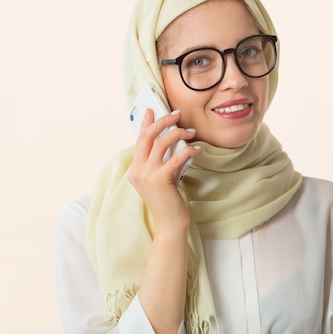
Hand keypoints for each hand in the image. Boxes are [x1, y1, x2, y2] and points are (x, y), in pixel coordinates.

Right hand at [129, 109, 200, 232]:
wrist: (170, 224)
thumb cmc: (168, 201)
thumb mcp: (160, 178)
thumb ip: (160, 162)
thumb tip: (171, 140)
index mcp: (135, 169)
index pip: (139, 140)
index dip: (145, 123)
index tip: (152, 109)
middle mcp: (138, 171)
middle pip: (147, 136)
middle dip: (162, 121)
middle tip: (176, 113)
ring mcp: (147, 175)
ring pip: (161, 143)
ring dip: (178, 133)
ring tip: (191, 132)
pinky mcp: (161, 180)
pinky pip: (176, 157)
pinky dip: (188, 150)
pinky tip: (197, 149)